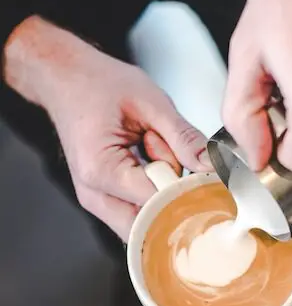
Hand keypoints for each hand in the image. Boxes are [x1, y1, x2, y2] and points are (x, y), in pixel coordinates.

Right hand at [4, 17, 210, 239]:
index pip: (157, 204)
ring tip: (152, 153)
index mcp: (102, 170)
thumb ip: (184, 138)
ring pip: (146, 224)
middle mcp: (94, 194)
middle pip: (150, 226)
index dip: (185, 191)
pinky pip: (139, 213)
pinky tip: (148, 164)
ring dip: (163, 197)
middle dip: (173, 199)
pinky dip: (154, 194)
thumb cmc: (100, 85)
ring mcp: (97, 201)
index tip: (202, 173)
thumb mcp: (151, 102)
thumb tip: (212, 168)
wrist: (66, 79)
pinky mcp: (105, 200)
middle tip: (171, 157)